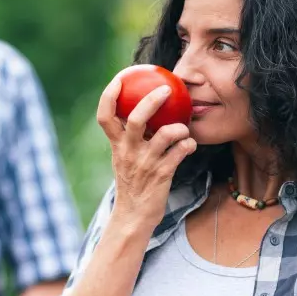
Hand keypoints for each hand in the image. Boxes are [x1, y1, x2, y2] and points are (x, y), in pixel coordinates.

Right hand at [96, 78, 197, 234]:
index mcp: (117, 145)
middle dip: (152, 100)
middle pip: (136, 119)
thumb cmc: (133, 183)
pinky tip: (191, 144)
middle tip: (166, 89)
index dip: (110, 95)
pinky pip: (180, 152)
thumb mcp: (124, 158)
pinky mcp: (162, 175)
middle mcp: (129, 151)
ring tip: (184, 128)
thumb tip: (144, 111)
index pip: (105, 116)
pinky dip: (189, 145)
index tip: (120, 78)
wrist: (134, 216)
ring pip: (165, 135)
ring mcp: (146, 163)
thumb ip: (130, 137)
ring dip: (179, 127)